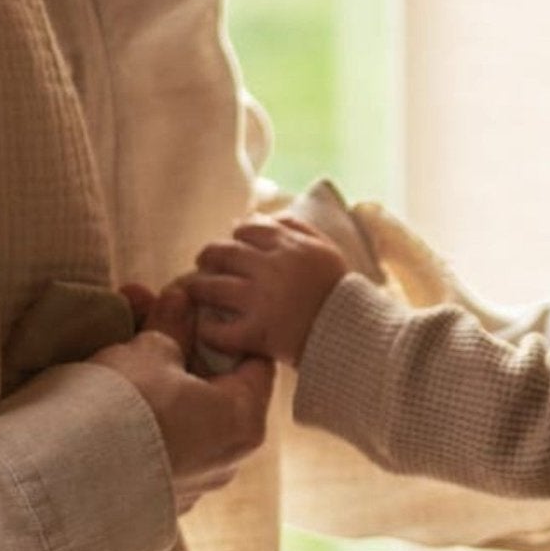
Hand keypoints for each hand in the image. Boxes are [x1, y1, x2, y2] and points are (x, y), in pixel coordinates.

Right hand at [90, 285, 274, 512]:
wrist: (67, 475)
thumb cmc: (124, 406)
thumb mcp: (150, 351)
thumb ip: (173, 324)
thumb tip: (182, 301)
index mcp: (245, 421)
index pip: (254, 362)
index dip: (223, 328)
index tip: (192, 307)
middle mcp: (228, 459)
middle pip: (213, 387)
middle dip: (179, 345)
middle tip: (145, 310)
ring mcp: (192, 483)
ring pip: (183, 413)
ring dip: (156, 376)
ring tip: (118, 337)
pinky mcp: (156, 497)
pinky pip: (159, 442)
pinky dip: (144, 414)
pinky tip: (111, 388)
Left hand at [188, 216, 349, 364]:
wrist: (356, 334)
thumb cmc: (341, 293)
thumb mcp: (326, 250)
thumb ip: (297, 228)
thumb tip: (264, 216)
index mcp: (289, 246)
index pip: (246, 230)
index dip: (234, 237)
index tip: (230, 246)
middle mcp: (271, 268)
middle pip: (222, 253)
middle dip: (207, 256)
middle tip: (202, 263)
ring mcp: (261, 301)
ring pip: (212, 287)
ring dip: (197, 287)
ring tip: (192, 290)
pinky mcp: (258, 333)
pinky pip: (219, 331)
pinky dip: (207, 330)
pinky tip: (205, 329)